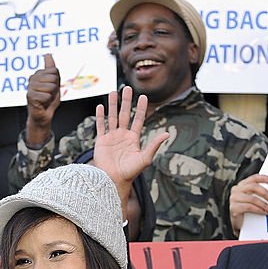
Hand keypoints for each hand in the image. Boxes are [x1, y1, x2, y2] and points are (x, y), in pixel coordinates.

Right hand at [25, 53, 60, 145]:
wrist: (44, 115)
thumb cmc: (48, 99)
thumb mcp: (54, 82)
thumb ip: (51, 68)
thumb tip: (48, 54)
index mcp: (38, 74)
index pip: (54, 71)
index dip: (57, 81)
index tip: (52, 88)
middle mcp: (32, 79)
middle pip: (53, 78)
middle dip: (54, 88)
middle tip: (49, 95)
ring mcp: (30, 87)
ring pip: (50, 87)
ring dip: (51, 95)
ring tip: (45, 99)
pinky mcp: (30, 96)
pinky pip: (46, 95)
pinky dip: (47, 101)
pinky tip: (42, 103)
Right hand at [93, 86, 169, 202]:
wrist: (113, 180)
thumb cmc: (130, 172)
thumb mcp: (145, 158)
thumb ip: (154, 145)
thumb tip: (167, 133)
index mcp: (134, 139)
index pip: (138, 119)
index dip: (140, 108)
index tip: (143, 97)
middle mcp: (123, 136)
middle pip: (124, 114)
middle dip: (126, 101)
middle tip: (127, 88)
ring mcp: (111, 137)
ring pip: (112, 117)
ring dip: (112, 105)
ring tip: (113, 92)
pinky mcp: (101, 141)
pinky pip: (101, 126)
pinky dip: (100, 116)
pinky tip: (100, 107)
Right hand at [229, 173, 267, 236]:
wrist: (236, 222)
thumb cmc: (246, 209)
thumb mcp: (251, 199)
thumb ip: (258, 193)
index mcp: (242, 185)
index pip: (253, 178)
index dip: (263, 178)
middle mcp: (236, 189)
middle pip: (253, 187)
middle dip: (266, 194)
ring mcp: (234, 198)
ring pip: (252, 198)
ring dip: (264, 205)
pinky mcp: (233, 208)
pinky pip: (249, 207)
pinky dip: (259, 210)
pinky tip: (265, 213)